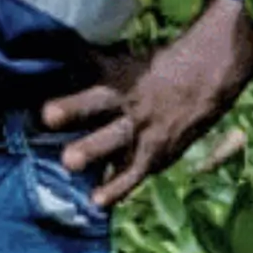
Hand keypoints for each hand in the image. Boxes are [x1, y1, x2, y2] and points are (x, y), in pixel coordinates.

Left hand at [45, 0, 252, 207]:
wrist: (209, 81)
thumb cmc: (159, 70)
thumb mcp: (126, 62)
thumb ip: (90, 64)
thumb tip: (52, 51)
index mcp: (119, 77)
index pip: (91, 69)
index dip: (70, 68)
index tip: (43, 80)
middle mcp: (128, 103)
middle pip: (98, 103)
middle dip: (74, 108)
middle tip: (48, 115)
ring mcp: (143, 130)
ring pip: (115, 140)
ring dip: (92, 150)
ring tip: (68, 162)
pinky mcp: (154, 155)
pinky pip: (133, 174)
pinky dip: (116, 188)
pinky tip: (96, 202)